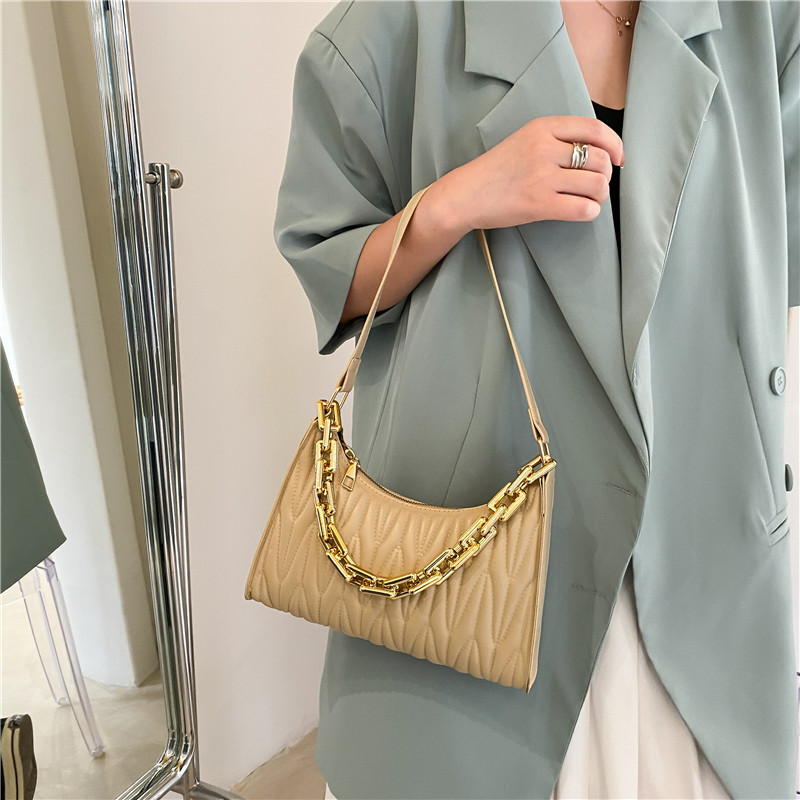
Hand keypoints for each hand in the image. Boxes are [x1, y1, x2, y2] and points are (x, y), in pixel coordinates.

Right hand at [440, 115, 624, 233]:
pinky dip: (590, 212)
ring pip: (597, 185)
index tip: (618, 158)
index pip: (595, 130)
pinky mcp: (539, 205)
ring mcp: (542, 178)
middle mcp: (544, 149)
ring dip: (600, 195)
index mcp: (542, 128)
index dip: (615, 145)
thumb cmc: (496, 171)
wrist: (466, 195)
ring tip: (589, 199)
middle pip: (600, 160)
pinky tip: (581, 211)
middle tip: (595, 184)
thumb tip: (599, 152)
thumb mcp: (525, 140)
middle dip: (605, 175)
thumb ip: (557, 140)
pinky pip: (583, 209)